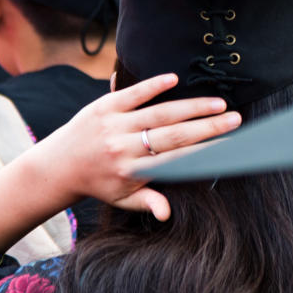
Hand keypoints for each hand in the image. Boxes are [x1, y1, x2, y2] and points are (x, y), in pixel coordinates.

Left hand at [37, 73, 239, 220]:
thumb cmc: (98, 183)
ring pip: (159, 113)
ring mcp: (114, 124)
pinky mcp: (103, 105)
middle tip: (234, 118)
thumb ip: (148, 201)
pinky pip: (133, 94)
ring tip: (217, 102)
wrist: (58, 166)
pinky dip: (153, 85)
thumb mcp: (122, 199)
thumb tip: (168, 213)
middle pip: (173, 134)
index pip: (176, 159)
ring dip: (191, 106)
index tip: (228, 143)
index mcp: (132, 171)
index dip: (203, 150)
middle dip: (207, 126)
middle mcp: (124, 147)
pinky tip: (175, 79)